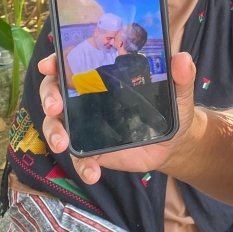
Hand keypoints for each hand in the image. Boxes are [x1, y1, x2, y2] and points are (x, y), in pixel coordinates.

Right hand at [38, 51, 198, 183]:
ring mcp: (86, 123)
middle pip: (56, 91)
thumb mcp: (179, 91)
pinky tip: (92, 172)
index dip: (56, 61)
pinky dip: (81, 165)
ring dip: (54, 132)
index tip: (49, 64)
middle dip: (49, 96)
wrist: (174, 142)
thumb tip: (183, 59)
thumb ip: (181, 76)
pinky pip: (78, 157)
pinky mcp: (92, 149)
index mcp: (104, 74)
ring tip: (63, 143)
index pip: (74, 62)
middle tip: (55, 106)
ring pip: (57, 124)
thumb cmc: (170, 107)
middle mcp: (88, 96)